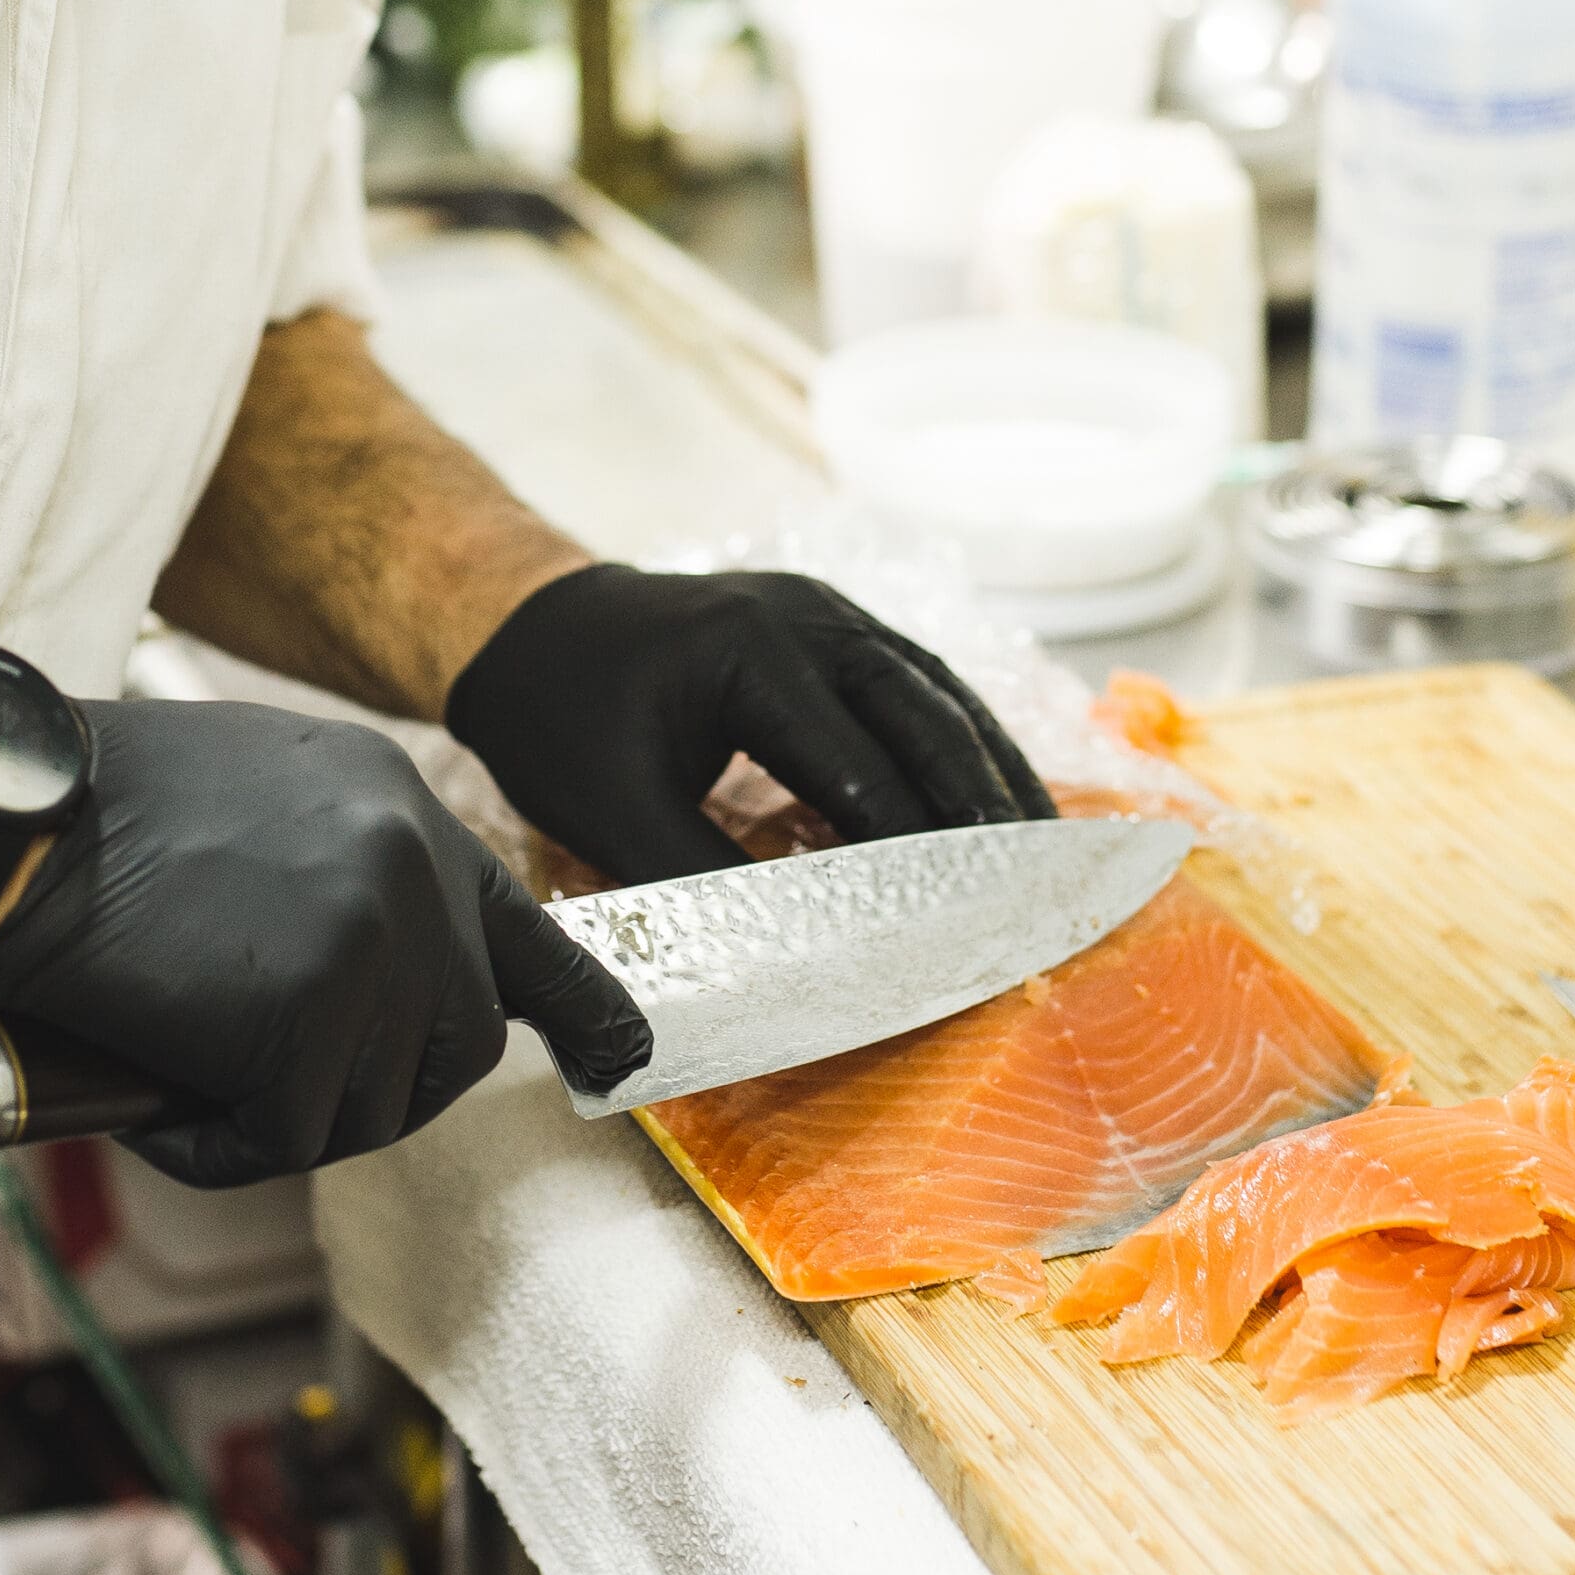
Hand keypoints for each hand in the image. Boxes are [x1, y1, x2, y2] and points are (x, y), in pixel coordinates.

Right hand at [0, 700, 651, 1186]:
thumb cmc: (73, 826)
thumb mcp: (247, 813)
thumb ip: (327, 886)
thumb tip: (357, 1003)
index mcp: (395, 804)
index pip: (517, 925)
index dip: (573, 1006)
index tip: (620, 1058)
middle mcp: (412, 860)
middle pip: (453, 1045)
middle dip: (368, 1092)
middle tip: (257, 1084)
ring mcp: (375, 934)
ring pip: (368, 1107)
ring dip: (270, 1118)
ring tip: (174, 1058)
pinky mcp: (313, 1011)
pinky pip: (283, 1143)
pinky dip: (208, 1148)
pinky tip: (150, 1098)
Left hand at [443, 564, 1056, 884]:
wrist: (529, 624)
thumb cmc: (559, 718)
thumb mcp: (610, 811)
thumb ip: (698, 882)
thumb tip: (784, 963)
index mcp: (751, 653)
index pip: (858, 764)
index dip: (911, 849)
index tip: (951, 920)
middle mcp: (809, 616)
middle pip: (923, 714)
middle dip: (981, 805)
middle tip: (1032, 890)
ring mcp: (828, 611)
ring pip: (937, 693)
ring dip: (993, 770)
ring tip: (1044, 852)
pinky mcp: (836, 626)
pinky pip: (920, 684)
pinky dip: (964, 742)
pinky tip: (996, 798)